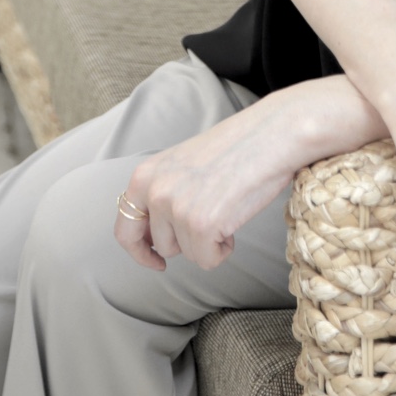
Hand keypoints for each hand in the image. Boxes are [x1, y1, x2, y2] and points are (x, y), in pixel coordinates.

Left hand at [114, 90, 305, 271]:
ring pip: (187, 254)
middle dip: (184, 244)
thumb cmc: (235, 148)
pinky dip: (224, 249)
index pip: (125, 229)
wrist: (271, 136)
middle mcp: (154, 192)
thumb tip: (154, 235)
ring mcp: (176, 209)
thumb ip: (163, 192)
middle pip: (161, 246)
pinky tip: (234, 220)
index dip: (139, 251)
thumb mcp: (182, 165)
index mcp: (145, 175)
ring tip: (226, 209)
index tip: (155, 260)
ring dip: (208, 242)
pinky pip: (208, 260)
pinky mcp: (201, 225)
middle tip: (205, 233)